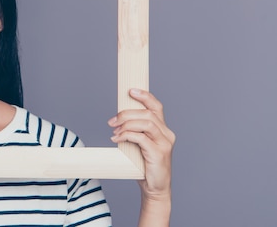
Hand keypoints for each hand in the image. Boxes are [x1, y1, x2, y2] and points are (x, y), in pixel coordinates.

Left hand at [108, 89, 174, 222]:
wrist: (154, 188)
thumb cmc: (145, 165)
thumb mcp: (139, 144)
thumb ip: (134, 131)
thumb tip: (117, 118)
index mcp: (163, 130)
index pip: (156, 107)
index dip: (145, 96)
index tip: (130, 91)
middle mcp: (167, 134)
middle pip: (147, 114)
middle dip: (127, 113)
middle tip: (112, 121)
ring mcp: (164, 144)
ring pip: (145, 123)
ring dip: (126, 124)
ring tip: (114, 130)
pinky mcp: (159, 153)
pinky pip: (141, 138)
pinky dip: (127, 135)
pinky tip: (117, 139)